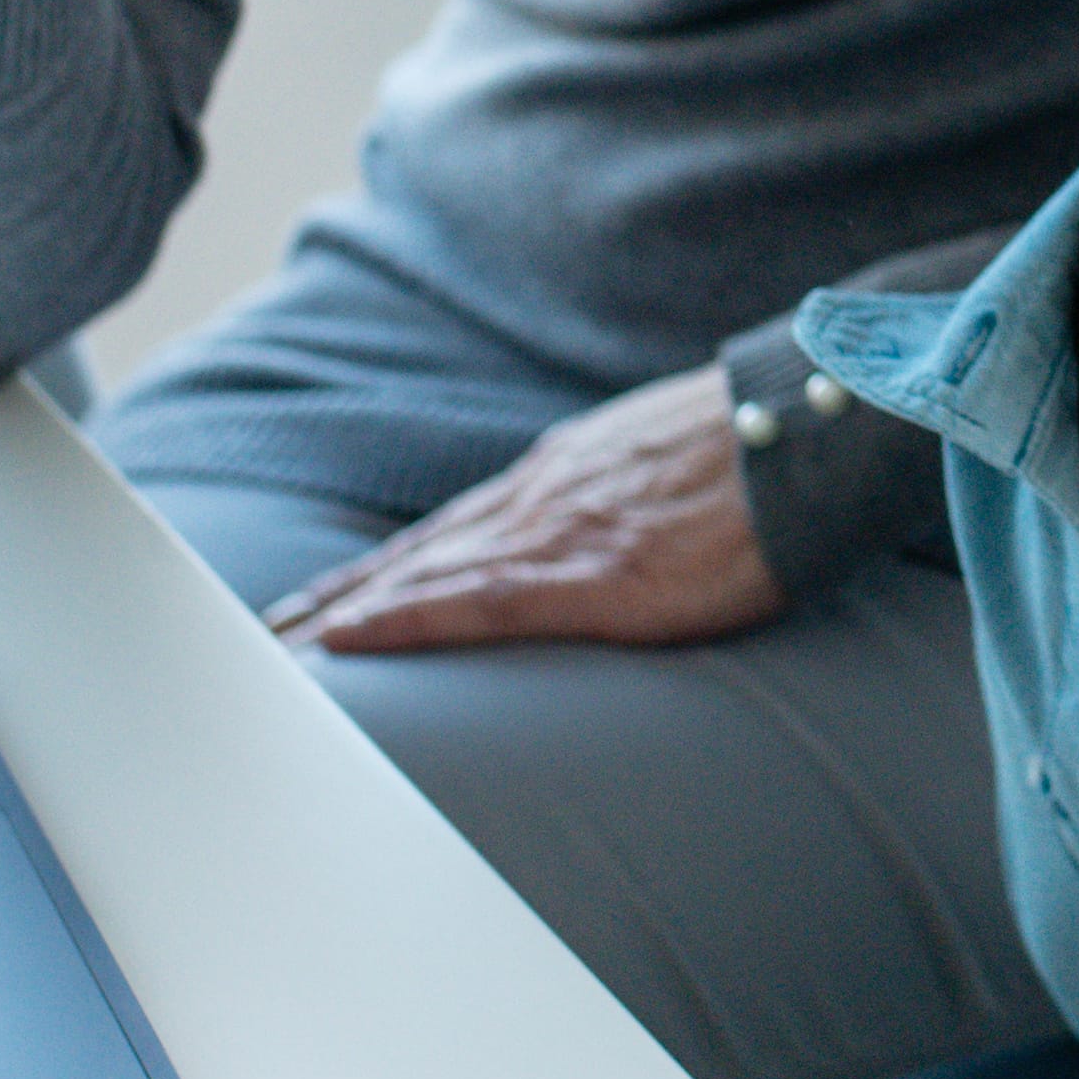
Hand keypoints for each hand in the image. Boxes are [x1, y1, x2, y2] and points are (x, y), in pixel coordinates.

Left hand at [264, 372, 780, 656]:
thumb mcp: (673, 465)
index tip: (321, 606)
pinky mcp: (590, 573)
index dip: (379, 572)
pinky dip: (400, 620)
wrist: (820, 426)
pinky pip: (472, 603)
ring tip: (271, 652)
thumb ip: (625, 500)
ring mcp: (558, 532)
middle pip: (411, 556)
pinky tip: (344, 639)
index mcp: (566, 478)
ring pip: (419, 578)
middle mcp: (541, 498)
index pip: (450, 534)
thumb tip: (616, 532)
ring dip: (339, 616)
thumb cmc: (771, 451)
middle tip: (257, 640)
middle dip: (332, 600)